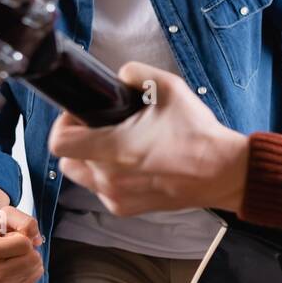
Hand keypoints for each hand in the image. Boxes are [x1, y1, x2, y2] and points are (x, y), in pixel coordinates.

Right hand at [0, 204, 43, 282]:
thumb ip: (26, 221)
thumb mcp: (8, 214)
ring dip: (33, 258)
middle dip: (30, 248)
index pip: (23, 244)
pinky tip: (21, 264)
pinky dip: (34, 269)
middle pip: (31, 259)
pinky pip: (34, 279)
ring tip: (18, 254)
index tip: (11, 236)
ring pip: (34, 269)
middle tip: (16, 246)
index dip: (23, 236)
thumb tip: (37, 241)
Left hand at [48, 61, 249, 215]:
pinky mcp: (126, 208)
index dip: (65, 123)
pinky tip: (132, 166)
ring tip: (117, 147)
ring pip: (81, 176)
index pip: (59, 141)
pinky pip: (101, 191)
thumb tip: (120, 75)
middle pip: (68, 157)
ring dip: (90, 160)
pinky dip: (108, 178)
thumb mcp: (171, 88)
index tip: (82, 115)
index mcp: (115, 148)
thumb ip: (136, 74)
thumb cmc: (198, 134)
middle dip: (80, 139)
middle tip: (104, 128)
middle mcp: (110, 178)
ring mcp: (116, 196)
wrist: (222, 172)